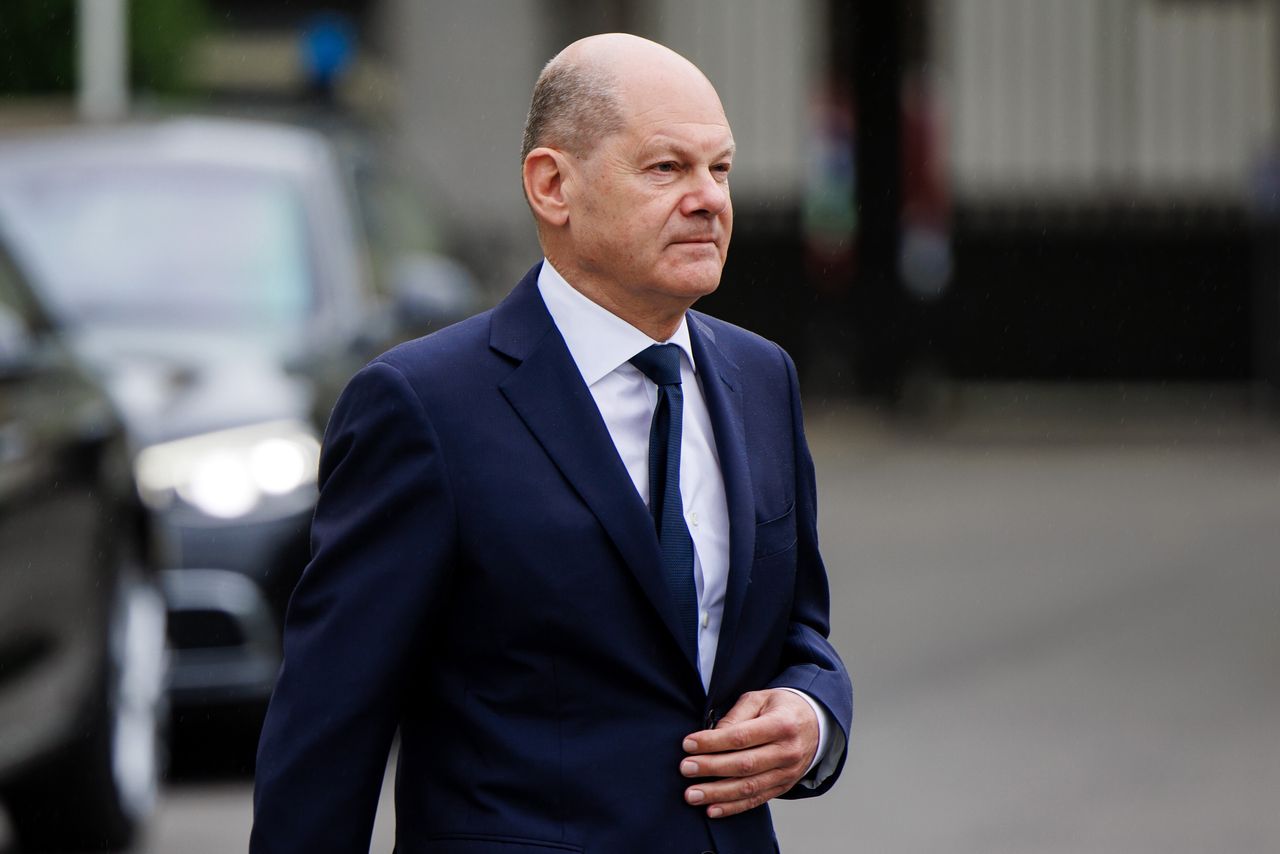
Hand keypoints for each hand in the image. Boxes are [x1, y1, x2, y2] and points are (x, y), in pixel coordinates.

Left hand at [679, 689, 818, 817]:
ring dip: (717, 793)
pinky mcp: (784, 786)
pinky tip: (712, 809)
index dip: (713, 742)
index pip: (742, 737)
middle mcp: (787, 752)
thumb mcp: (760, 698)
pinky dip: (733, 807)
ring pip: (749, 788)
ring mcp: (787, 773)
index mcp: (781, 725)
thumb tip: (713, 735)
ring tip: (692, 794)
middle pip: (744, 765)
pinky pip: (757, 800)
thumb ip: (736, 715)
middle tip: (685, 769)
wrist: (815, 723)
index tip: (688, 744)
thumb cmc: (781, 707)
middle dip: (711, 768)